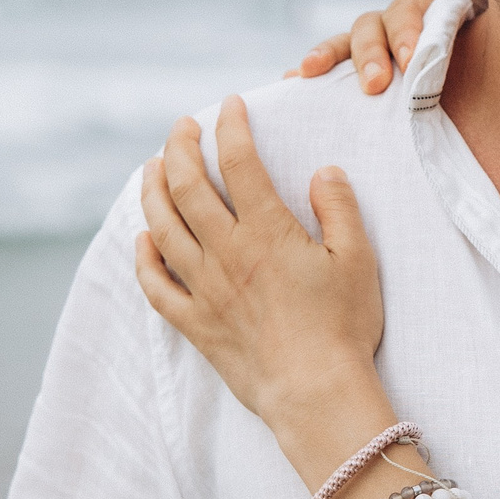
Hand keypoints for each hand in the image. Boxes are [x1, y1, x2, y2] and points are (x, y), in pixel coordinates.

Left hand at [133, 96, 386, 443]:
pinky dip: (144, 258)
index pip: (239, 162)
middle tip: (182, 126)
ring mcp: (205, 288)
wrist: (315, 393)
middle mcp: (226, 253)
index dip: (232, 126)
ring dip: (152, 190)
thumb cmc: (344, 327)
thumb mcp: (357, 260)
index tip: (231, 105)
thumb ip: (339, 208)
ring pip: (163, 227)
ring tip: (151, 167)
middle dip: (179, 147)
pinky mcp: (196, 323)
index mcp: (267, 232)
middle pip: (187, 186)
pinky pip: (156, 286)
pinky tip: (142, 239)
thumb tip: (323, 170)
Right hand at [288, 0, 487, 90]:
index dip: (406, 29)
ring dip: (327, 55)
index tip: (411, 58)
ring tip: (308, 73)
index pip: (408, 7)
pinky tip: (292, 83)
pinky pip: (335, 73)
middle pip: (370, 27)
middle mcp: (396, 22)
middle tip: (376, 85)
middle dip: (369, 54)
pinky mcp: (368, 79)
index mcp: (427, 4)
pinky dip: (313, 73)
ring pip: (345, 45)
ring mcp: (379, 51)